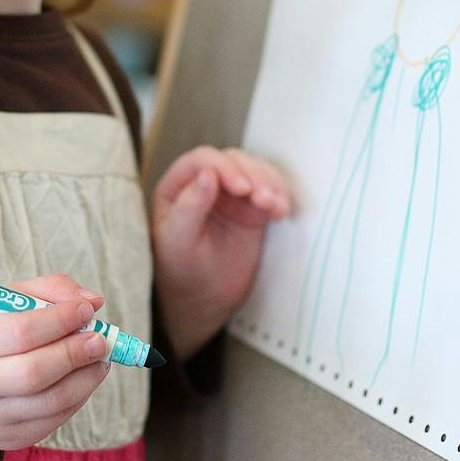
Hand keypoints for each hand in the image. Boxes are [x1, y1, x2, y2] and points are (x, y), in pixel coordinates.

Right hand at [0, 274, 112, 450]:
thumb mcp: (1, 301)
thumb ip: (48, 291)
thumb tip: (94, 301)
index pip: (20, 333)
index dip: (59, 320)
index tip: (86, 309)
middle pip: (34, 373)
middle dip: (74, 354)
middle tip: (100, 339)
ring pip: (50, 401)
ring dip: (86, 378)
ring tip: (101, 357)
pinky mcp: (10, 438)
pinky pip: (54, 420)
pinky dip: (78, 396)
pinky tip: (85, 377)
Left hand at [152, 146, 290, 358]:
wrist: (203, 300)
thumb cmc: (181, 271)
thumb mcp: (178, 243)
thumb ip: (189, 208)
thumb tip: (207, 174)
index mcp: (177, 186)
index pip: (203, 160)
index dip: (224, 167)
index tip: (241, 188)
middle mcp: (205, 184)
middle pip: (234, 161)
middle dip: (253, 175)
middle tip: (263, 199)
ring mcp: (231, 195)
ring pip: (255, 172)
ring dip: (270, 184)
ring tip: (276, 206)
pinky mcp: (252, 209)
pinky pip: (270, 192)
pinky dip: (280, 197)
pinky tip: (281, 211)